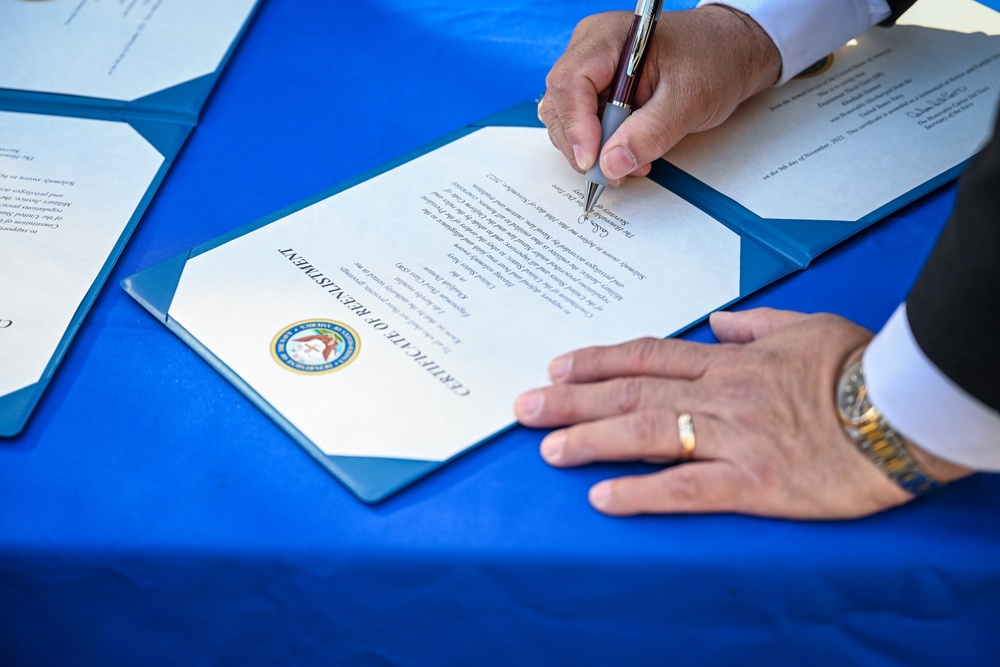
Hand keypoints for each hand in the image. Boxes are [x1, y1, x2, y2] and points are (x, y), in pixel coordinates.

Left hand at [515, 308, 925, 518]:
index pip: (647, 355)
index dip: (597, 361)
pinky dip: (641, 493)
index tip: (557, 367)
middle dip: (570, 400)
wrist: (903, 411)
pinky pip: (686, 488)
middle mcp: (719, 395)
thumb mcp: (806, 325)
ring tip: (548, 450)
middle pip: (630, 392)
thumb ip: (755, 324)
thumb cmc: (858, 367)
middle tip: (523, 408)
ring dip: (591, 441)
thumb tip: (719, 323)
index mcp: (729, 361)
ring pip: (646, 434)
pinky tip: (603, 499)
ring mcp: (732, 438)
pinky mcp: (753, 482)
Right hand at [537, 5, 779, 183]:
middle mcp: (590, 51)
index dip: (576, 126)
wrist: (728, 54)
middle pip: (560, 105)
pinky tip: (627, 154)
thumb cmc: (713, 61)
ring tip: (630, 162)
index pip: (569, 82)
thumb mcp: (689, 100)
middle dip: (582, 146)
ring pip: (566, 120)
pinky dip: (600, 147)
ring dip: (592, 151)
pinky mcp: (597, 92)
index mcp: (609, 37)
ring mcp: (591, 72)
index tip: (593, 160)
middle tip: (613, 172)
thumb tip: (611, 164)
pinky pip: (583, 126)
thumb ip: (651, 133)